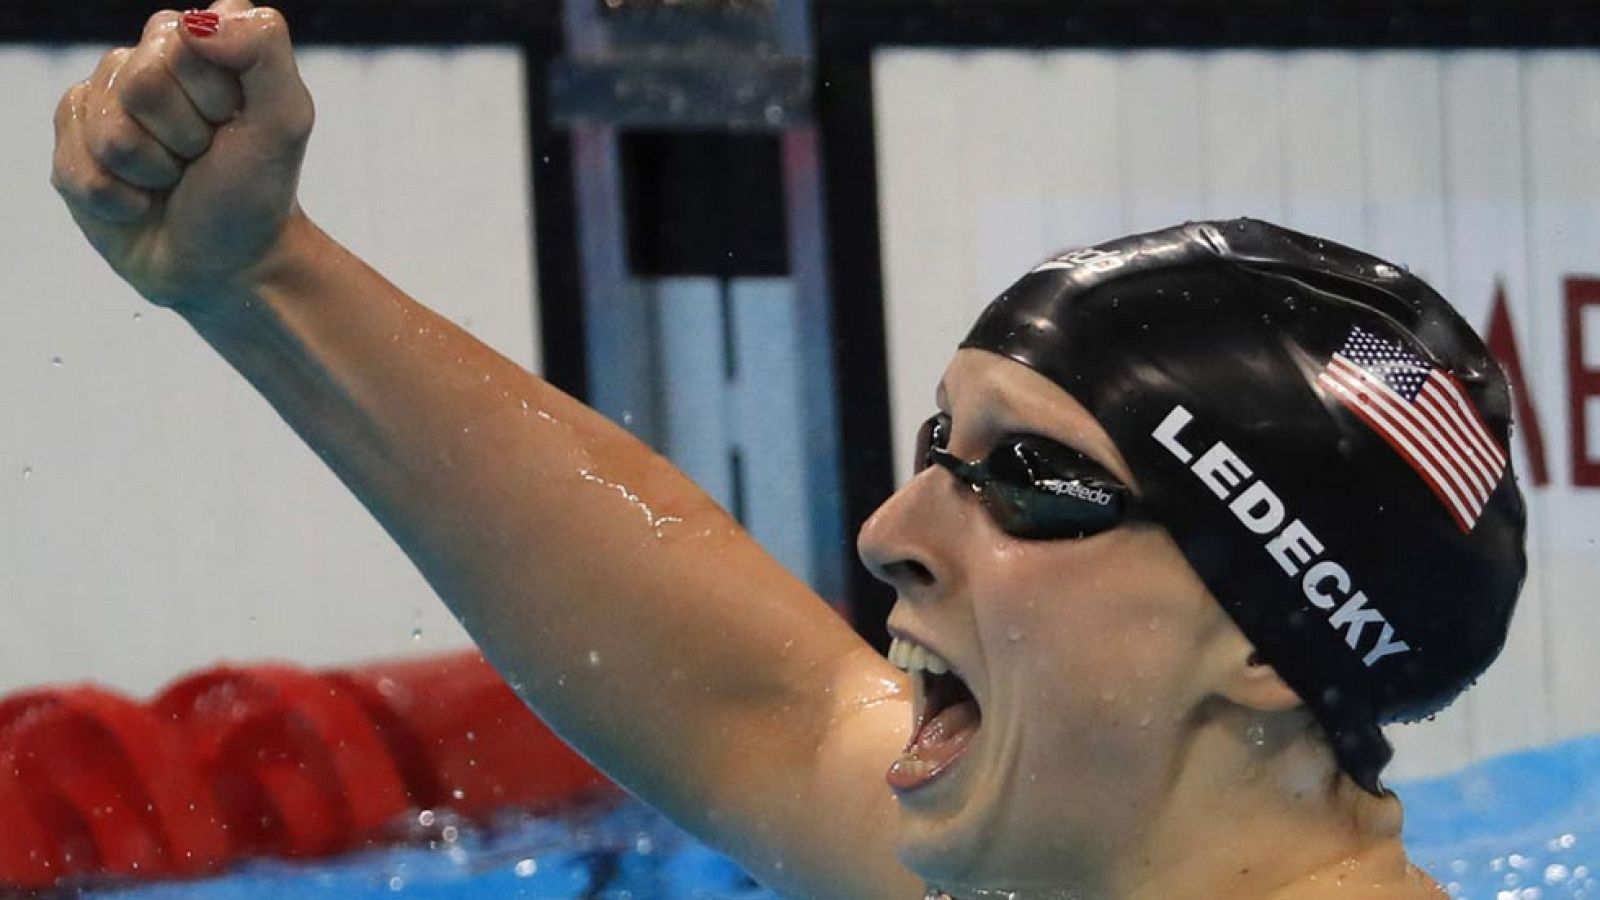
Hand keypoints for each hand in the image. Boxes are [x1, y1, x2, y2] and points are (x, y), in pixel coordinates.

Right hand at [51, 2, 313, 311]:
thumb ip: (263, 51)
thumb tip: (197, 23)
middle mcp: (144, 60)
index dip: (216, 94)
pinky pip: (80, 170)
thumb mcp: (285, 119)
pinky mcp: (71, 147)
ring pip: (110, 131)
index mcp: (197, 42)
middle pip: (140, 82)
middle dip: (184, 136)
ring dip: (155, 171)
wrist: (227, 264)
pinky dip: (123, 201)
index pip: (185, 38)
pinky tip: (141, 202)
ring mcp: (101, 103)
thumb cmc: (256, 189)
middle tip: (203, 156)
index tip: (236, 121)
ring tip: (174, 179)